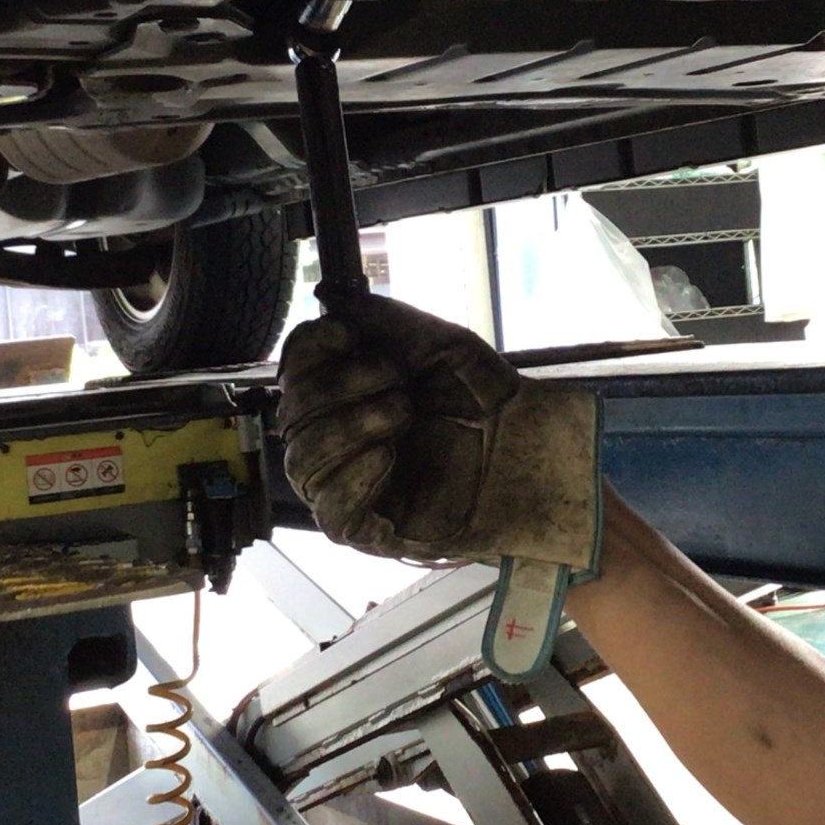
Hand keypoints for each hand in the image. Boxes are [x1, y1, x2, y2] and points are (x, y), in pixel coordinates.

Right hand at [276, 293, 600, 567]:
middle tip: (395, 380)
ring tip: (400, 413)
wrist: (530, 447)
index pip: (294, 369)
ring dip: (348, 428)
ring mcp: (347, 485)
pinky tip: (386, 456)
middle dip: (339, 387)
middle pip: (293, 413)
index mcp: (345, 391)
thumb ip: (378, 317)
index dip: (310, 348)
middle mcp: (336, 438)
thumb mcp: (434, 343)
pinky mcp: (366, 529)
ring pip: (302, 462)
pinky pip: (331, 512)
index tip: (347, 334)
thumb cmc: (483, 398)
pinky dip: (353, 478)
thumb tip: (324, 294)